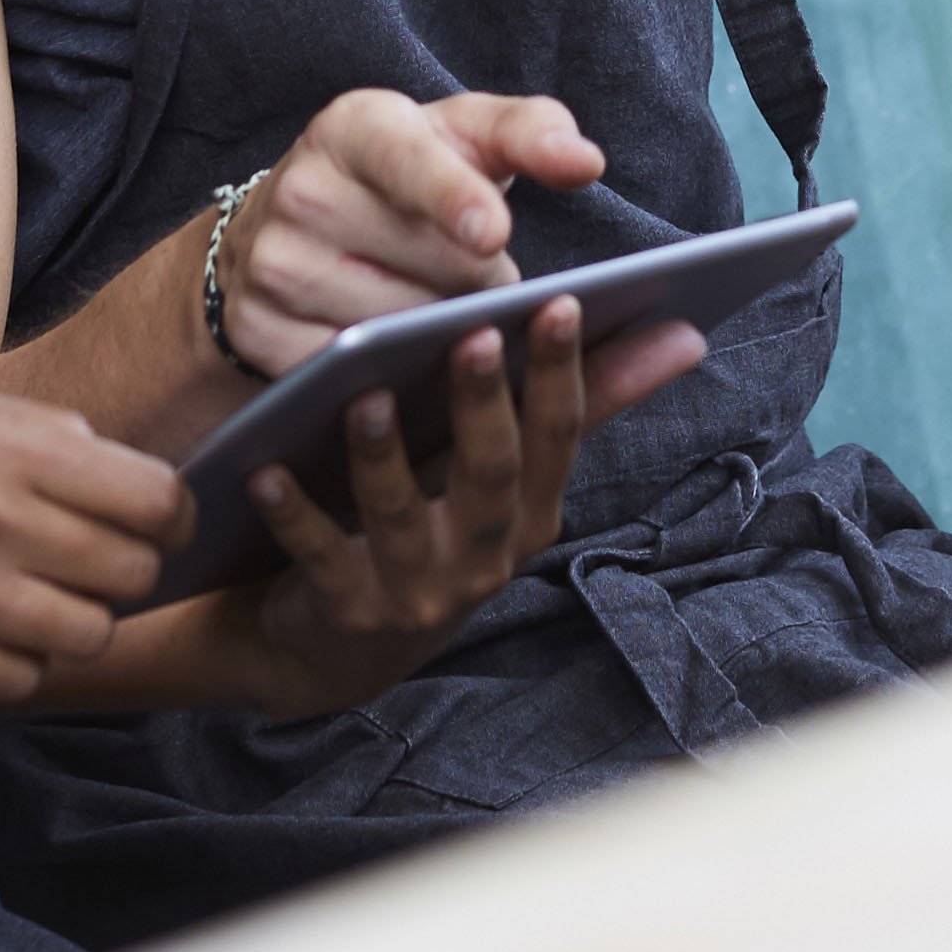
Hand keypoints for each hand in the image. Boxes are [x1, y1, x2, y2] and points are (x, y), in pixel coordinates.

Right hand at [0, 377, 186, 706]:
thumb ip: (34, 434)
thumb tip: (120, 471)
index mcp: (4, 440)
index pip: (154, 500)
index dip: (166, 520)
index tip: (150, 528)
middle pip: (130, 576)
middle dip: (119, 575)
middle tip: (80, 568)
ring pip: (83, 636)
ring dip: (66, 624)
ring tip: (19, 599)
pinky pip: (16, 680)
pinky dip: (9, 663)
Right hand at [215, 88, 610, 376]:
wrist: (289, 222)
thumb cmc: (403, 175)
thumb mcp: (461, 136)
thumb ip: (531, 132)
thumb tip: (585, 160)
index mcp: (354, 127)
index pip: (409, 160)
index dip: (453, 196)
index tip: (493, 232)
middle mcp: (302, 190)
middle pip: (431, 262)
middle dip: (479, 276)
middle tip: (479, 266)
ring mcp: (272, 264)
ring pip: (402, 323)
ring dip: (444, 326)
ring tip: (440, 299)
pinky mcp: (260, 330)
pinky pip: (359, 369)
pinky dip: (396, 369)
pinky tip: (402, 347)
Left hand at [226, 297, 701, 714]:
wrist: (337, 650)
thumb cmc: (438, 529)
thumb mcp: (512, 474)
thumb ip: (592, 402)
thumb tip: (687, 334)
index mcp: (530, 513)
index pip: (557, 437)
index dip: (562, 371)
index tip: (561, 301)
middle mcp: (483, 558)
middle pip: (489, 475)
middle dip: (484, 405)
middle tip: (474, 333)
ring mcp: (415, 590)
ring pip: (400, 517)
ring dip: (382, 455)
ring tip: (361, 393)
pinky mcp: (344, 612)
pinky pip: (316, 557)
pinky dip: (291, 512)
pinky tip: (264, 468)